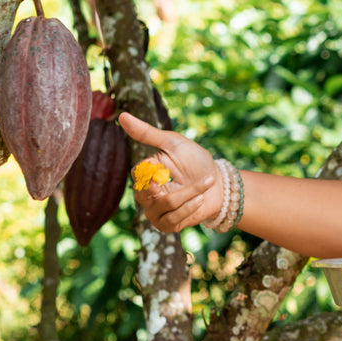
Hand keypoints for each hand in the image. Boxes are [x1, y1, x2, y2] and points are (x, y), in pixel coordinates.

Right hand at [118, 113, 222, 231]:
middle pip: (143, 194)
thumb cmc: (195, 161)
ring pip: (162, 206)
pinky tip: (200, 199)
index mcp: (145, 172)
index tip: (164, 167)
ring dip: (188, 194)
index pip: (137, 174)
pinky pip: (171, 220)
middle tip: (175, 179)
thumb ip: (148, 133)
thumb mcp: (174, 143)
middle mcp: (146, 193)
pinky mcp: (167, 225)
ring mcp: (155, 211)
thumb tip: (121, 115)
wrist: (219, 183)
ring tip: (205, 183)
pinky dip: (188, 208)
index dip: (150, 172)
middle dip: (165, 187)